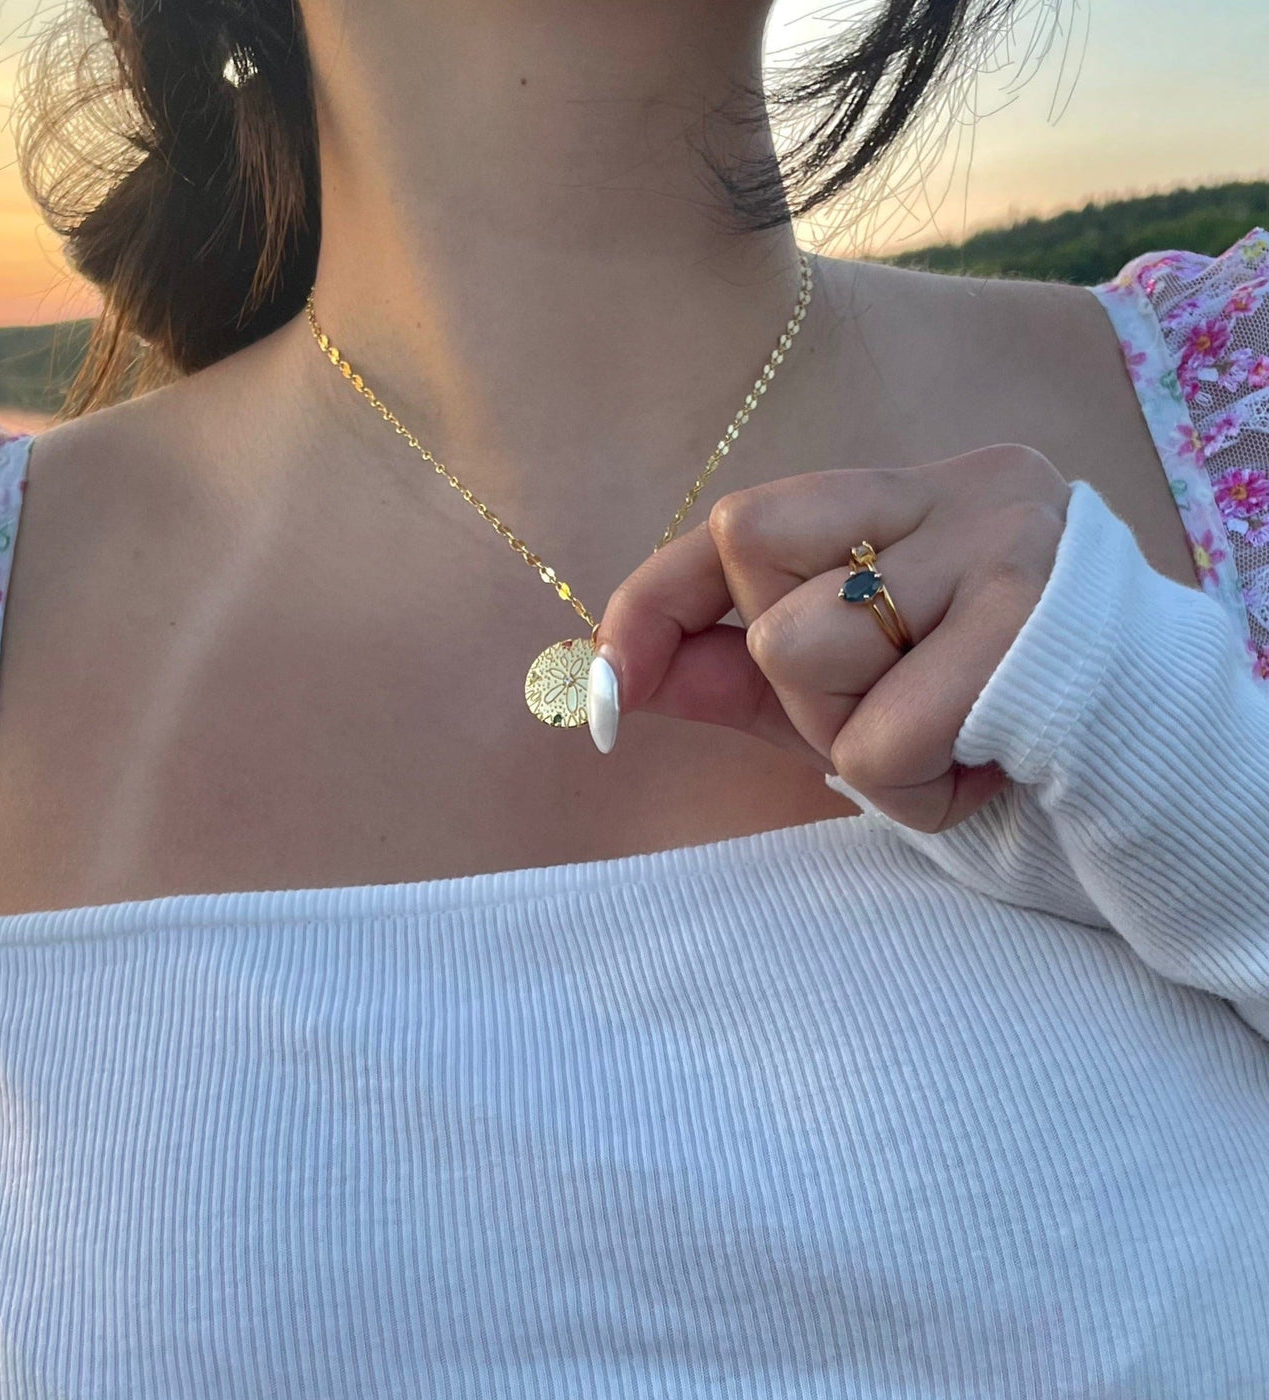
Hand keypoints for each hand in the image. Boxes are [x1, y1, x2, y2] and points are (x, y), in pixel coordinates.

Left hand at [590, 443, 1072, 833]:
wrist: (1170, 784)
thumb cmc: (1000, 734)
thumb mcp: (854, 700)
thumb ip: (740, 677)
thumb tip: (616, 674)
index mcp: (915, 497)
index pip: (741, 519)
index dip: (656, 598)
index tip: (610, 683)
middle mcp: (963, 490)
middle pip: (757, 566)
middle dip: (794, 689)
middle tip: (895, 718)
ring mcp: (1007, 543)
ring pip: (800, 652)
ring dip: (859, 746)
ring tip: (953, 746)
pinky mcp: (1034, 626)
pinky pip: (878, 739)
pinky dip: (914, 792)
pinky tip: (991, 772)